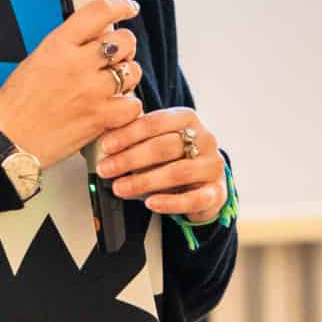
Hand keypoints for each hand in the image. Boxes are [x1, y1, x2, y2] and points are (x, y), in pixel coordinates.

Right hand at [0, 0, 143, 169]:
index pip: (99, 12)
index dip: (121, 6)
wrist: (9, 138)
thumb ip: (67, 46)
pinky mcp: (100, 117)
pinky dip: (127, 106)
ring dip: (127, 77)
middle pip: (124, 40)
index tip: (128, 8)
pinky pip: (133, 104)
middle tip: (117, 56)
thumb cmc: (16, 104)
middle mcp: (78, 64)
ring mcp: (91, 91)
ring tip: (113, 85)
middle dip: (125, 46)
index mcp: (58, 45)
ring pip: (133, 71)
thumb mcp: (36, 59)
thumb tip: (94, 37)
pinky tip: (115, 107)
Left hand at [94, 105, 226, 221]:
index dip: (128, 134)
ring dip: (144, 181)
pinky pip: (194, 198)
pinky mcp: (217, 192)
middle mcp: (204, 138)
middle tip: (106, 169)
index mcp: (187, 118)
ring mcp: (213, 165)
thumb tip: (103, 142)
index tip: (106, 146)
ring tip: (120, 188)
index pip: (156, 122)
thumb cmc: (176, 158)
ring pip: (177, 172)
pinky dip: (170, 202)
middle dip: (130, 159)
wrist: (206, 183)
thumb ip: (137, 137)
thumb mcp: (158, 141)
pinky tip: (151, 203)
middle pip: (165, 146)